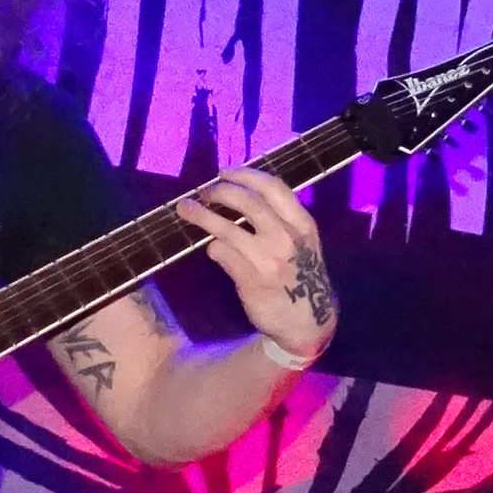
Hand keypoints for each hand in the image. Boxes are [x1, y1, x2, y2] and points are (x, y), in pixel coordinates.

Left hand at [176, 169, 335, 364]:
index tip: (224, 172)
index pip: (272, 187)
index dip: (245, 174)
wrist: (307, 321)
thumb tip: (241, 194)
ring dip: (201, 215)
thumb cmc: (301, 276)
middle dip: (220, 191)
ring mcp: (268, 259)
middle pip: (246, 202)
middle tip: (204, 191)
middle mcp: (287, 238)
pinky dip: (212, 247)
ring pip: (226, 228)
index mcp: (302, 224)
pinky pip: (221, 253)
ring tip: (185, 209)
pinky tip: (213, 249)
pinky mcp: (250, 279)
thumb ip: (282, 220)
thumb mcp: (304, 243)